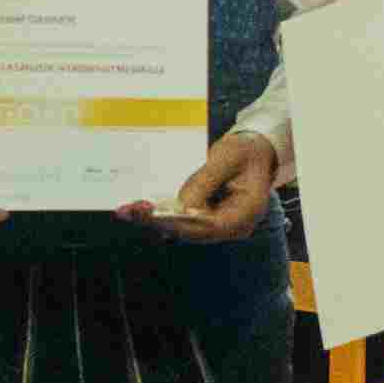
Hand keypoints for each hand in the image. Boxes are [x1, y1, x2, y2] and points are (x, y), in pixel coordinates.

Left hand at [127, 128, 280, 244]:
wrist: (256, 152)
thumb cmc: (245, 151)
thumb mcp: (227, 157)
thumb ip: (205, 181)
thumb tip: (181, 204)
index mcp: (247, 212)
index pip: (211, 225)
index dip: (182, 221)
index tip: (154, 213)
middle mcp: (234, 225)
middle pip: (193, 231)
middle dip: (160, 221)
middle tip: (130, 211)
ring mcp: (221, 225)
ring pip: (184, 228)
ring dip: (156, 219)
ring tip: (128, 210)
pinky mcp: (208, 219)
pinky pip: (183, 220)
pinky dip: (162, 214)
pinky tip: (139, 207)